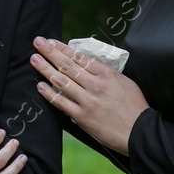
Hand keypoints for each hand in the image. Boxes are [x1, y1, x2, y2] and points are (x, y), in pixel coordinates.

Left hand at [30, 37, 148, 154]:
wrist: (139, 132)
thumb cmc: (134, 107)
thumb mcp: (125, 82)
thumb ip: (106, 73)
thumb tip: (88, 64)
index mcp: (108, 74)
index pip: (81, 57)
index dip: (64, 48)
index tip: (52, 41)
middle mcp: (96, 85)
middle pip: (68, 65)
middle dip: (51, 52)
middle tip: (37, 42)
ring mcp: (88, 101)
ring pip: (62, 81)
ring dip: (45, 69)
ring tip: (34, 59)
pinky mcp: (82, 116)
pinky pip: (61, 103)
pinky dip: (49, 94)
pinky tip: (40, 85)